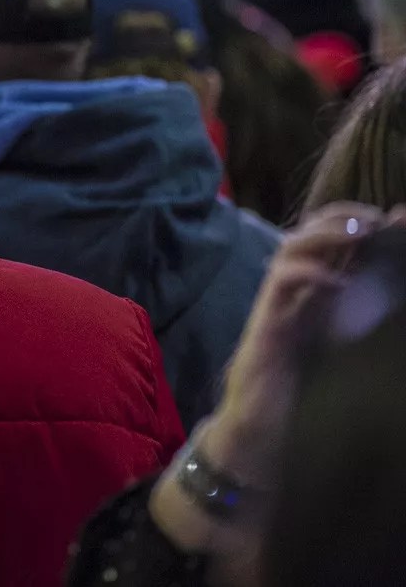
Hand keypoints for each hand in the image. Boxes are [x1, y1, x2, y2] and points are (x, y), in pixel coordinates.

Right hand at [203, 203, 389, 484]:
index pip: (324, 241)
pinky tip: (336, 282)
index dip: (351, 219)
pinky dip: (308, 275)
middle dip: (339, 219)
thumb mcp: (341, 355)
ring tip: (356, 235)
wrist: (260, 436)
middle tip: (374, 219)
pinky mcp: (265, 328)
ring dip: (323, 236)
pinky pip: (279, 287)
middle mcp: (290, 296)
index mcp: (311, 298)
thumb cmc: (302, 400)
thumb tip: (395, 291)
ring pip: (290, 251)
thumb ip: (361, 324)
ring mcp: (275, 308)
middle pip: (305, 235)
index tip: (390, 217)